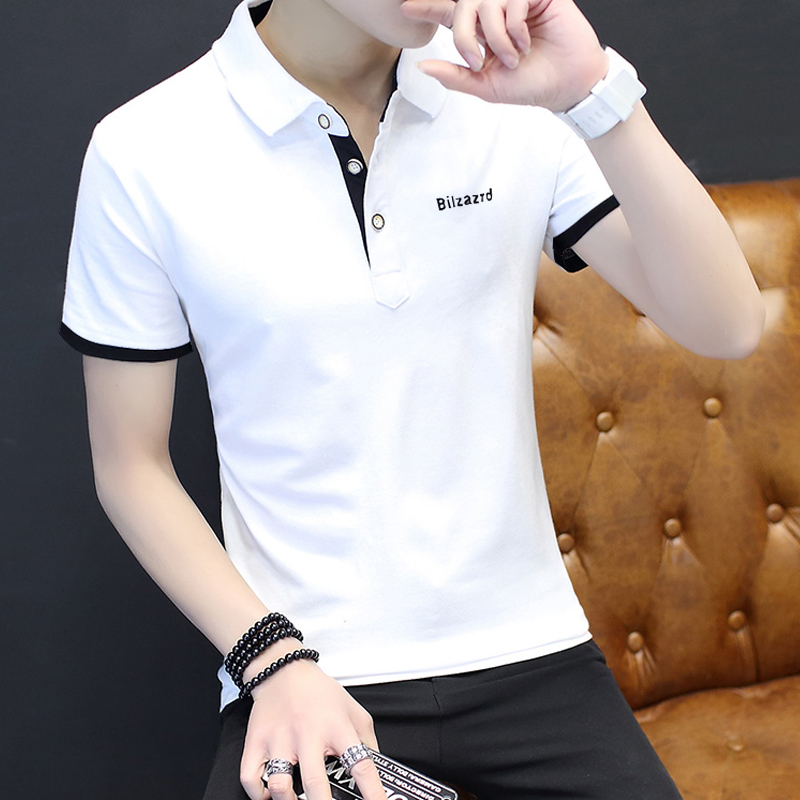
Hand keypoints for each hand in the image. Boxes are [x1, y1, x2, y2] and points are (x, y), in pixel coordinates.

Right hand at [239, 650, 384, 799]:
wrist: (284, 670)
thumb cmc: (319, 692)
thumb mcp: (352, 709)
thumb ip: (367, 740)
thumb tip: (378, 770)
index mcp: (336, 727)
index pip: (360, 764)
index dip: (373, 791)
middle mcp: (308, 734)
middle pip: (315, 782)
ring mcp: (279, 739)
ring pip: (280, 784)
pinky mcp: (256, 741)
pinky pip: (251, 778)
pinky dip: (258, 793)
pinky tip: (270, 793)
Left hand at [400, 0, 608, 109]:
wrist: (566, 85)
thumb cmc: (531, 85)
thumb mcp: (486, 86)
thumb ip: (455, 77)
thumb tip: (424, 68)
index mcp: (482, 31)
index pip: (450, 13)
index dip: (428, 8)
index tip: (405, 7)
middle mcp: (497, 12)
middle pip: (464, 4)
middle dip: (464, 33)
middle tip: (478, 59)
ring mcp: (517, 1)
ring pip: (487, 2)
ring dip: (494, 36)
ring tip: (512, 57)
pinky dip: (514, 26)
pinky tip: (526, 43)